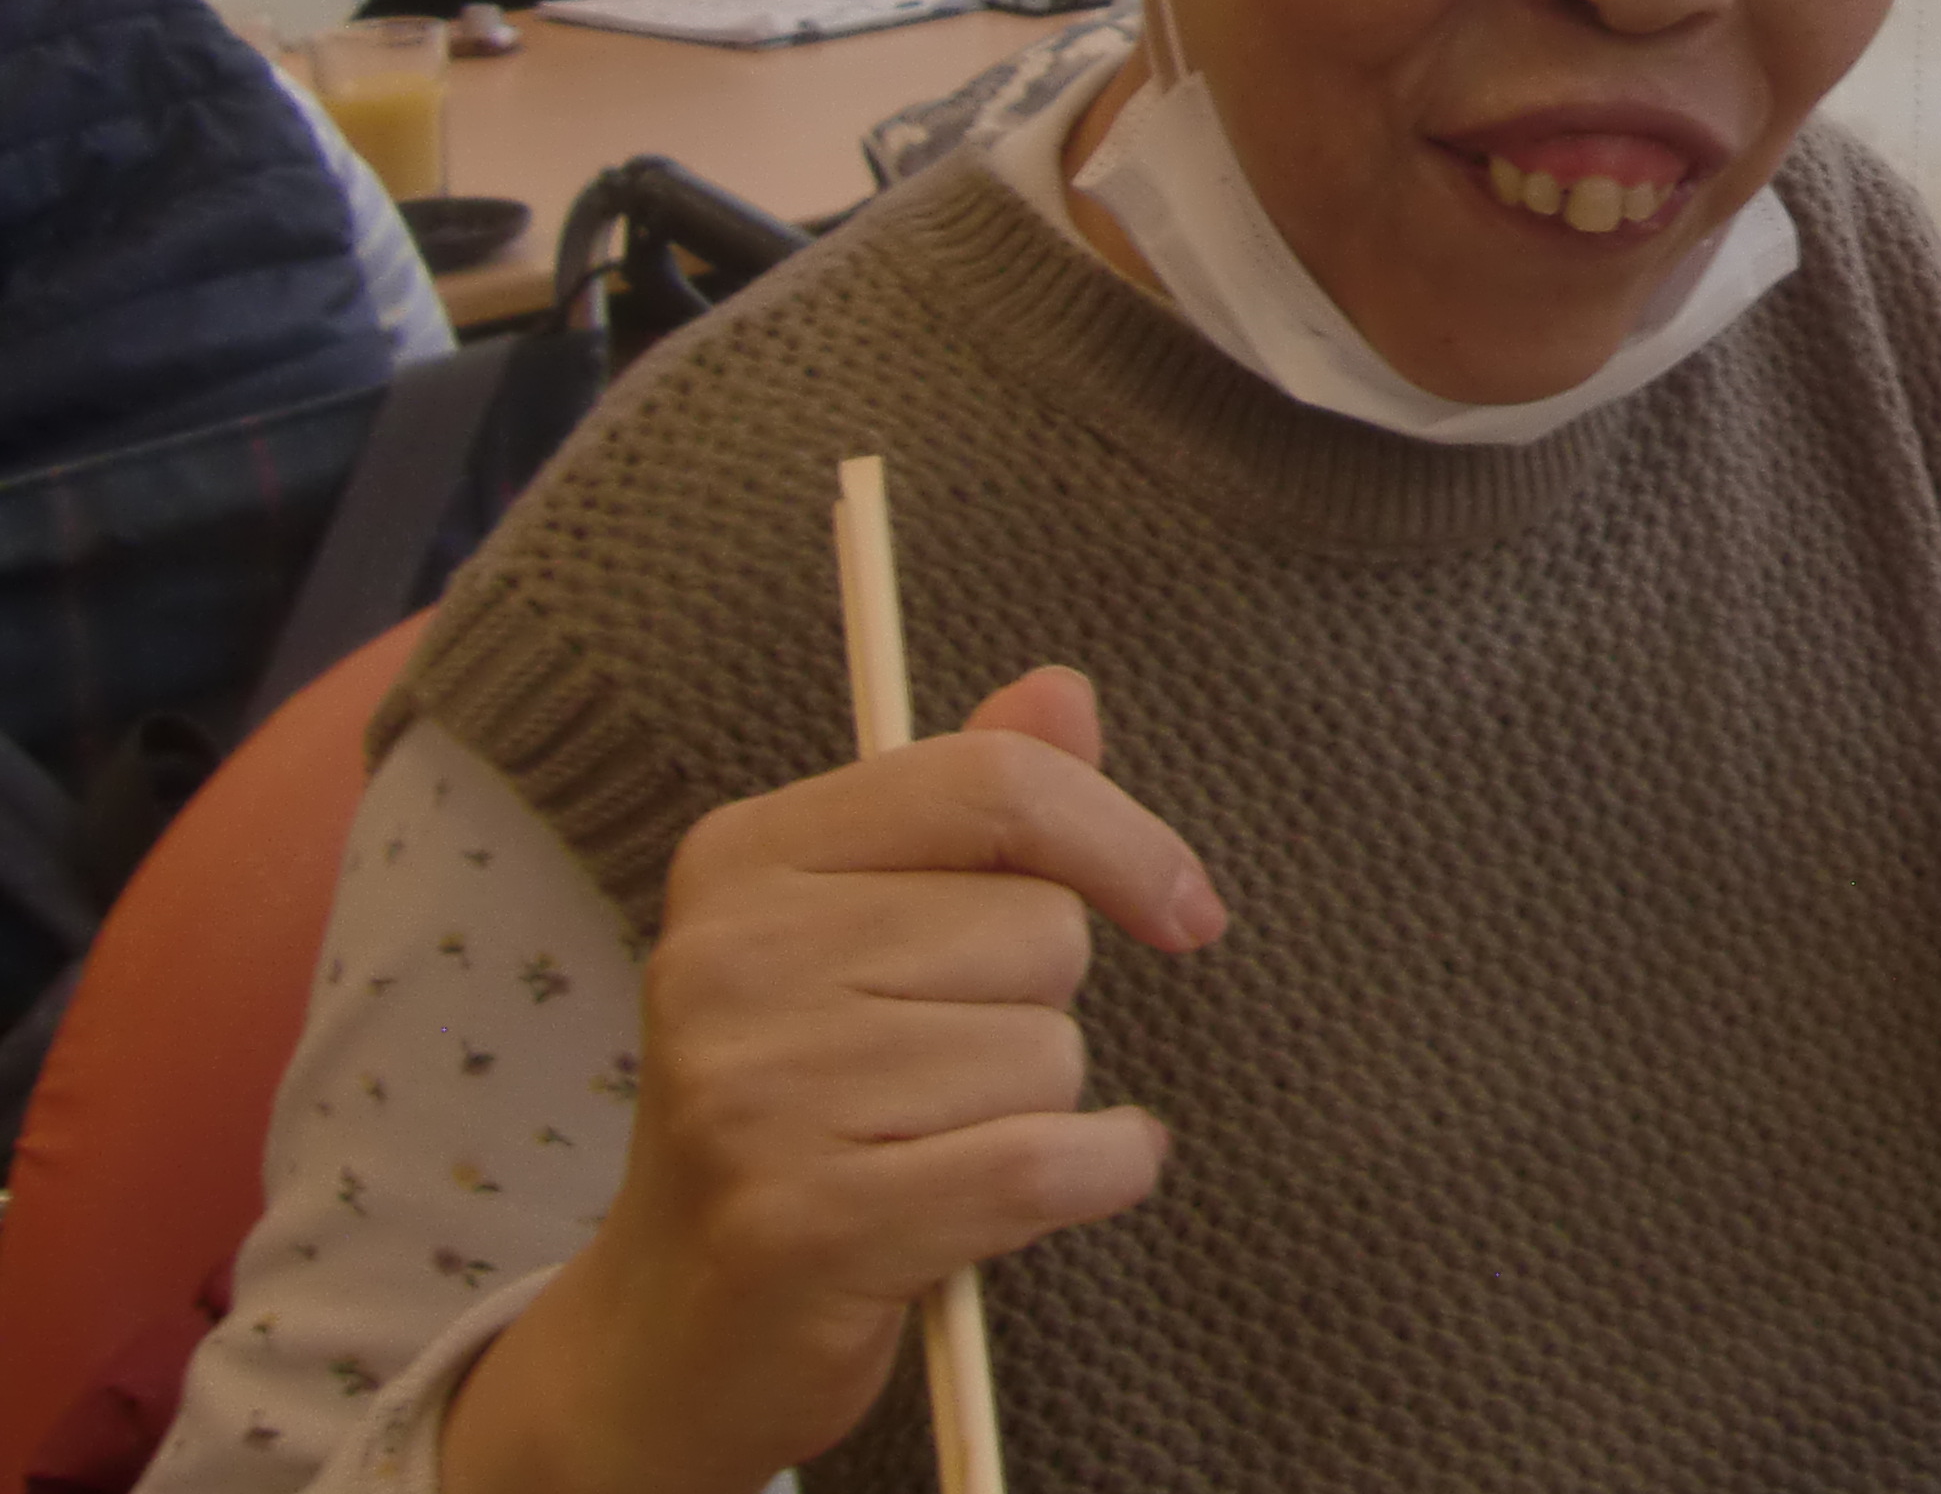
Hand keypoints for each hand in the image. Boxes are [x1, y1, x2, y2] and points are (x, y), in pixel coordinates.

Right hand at [444, 668, 1226, 1493]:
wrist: (678, 1326)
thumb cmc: (805, 1103)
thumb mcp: (865, 930)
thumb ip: (973, 810)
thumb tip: (1064, 692)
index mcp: (746, 857)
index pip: (994, 784)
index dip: (1120, 839)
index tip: (1184, 907)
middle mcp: (733, 959)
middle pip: (1040, 930)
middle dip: (1038, 1008)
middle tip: (940, 1072)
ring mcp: (758, 1093)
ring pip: (1049, 1053)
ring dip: (1035, 1110)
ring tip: (933, 1143)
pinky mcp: (808, 1221)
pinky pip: (1049, 1161)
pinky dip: (1095, 1176)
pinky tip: (1045, 1188)